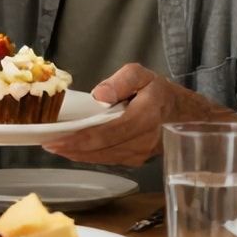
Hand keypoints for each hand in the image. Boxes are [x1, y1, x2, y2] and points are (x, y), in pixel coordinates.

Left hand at [42, 63, 212, 166]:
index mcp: (145, 117)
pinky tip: (75, 150)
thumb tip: (100, 94)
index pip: (105, 134)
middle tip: (46, 144)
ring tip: (56, 147)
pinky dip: (89, 155)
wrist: (189, 118)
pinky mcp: (137, 161)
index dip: (77, 139)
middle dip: (71, 149)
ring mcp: (141, 155)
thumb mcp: (145, 75)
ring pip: (102, 158)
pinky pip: (108, 159)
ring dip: (77, 154)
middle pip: (100, 150)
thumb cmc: (164, 95)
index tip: (55, 139)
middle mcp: (143, 141)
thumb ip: (122, 80)